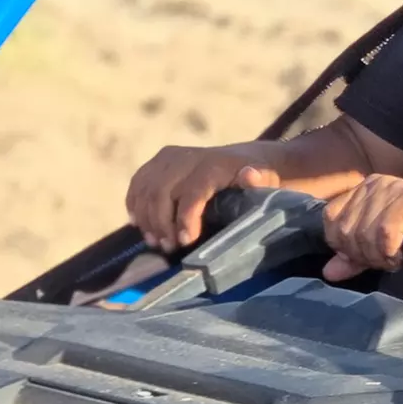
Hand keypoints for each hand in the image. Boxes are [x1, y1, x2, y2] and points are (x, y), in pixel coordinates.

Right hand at [126, 143, 279, 251]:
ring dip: (146, 218)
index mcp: (213, 165)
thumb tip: (248, 175)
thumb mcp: (267, 180)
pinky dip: (135, 203)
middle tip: (168, 247)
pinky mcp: (160, 160)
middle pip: (161, 192)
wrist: (250, 157)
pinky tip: (139, 223)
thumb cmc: (260, 178)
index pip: (190, 193)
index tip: (184, 242)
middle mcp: (189, 157)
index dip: (184, 219)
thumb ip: (259, 181)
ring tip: (157, 241)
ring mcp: (171, 156)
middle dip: (160, 223)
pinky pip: (139, 182)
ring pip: (146, 188)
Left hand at [321, 175, 402, 280]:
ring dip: (379, 256)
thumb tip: (328, 273)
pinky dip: (390, 250)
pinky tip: (402, 257)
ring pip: (365, 233)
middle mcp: (376, 183)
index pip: (331, 220)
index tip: (368, 258)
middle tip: (386, 261)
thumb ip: (356, 258)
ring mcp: (395, 188)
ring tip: (396, 259)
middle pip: (346, 230)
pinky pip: (386, 231)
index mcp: (364, 188)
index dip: (344, 247)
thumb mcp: (383, 248)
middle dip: (363, 256)